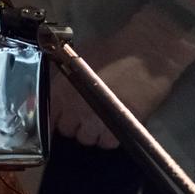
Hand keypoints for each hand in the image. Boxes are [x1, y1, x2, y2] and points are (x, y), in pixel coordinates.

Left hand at [50, 5, 194, 148]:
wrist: (145, 53)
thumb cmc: (112, 50)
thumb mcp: (77, 58)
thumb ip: (63, 78)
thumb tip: (56, 92)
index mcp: (62, 91)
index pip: (49, 118)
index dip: (54, 119)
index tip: (60, 117)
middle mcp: (75, 110)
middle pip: (67, 131)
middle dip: (74, 123)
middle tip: (84, 112)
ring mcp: (97, 121)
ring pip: (87, 139)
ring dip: (92, 131)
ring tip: (101, 116)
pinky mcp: (119, 129)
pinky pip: (107, 143)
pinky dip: (109, 136)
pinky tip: (114, 121)